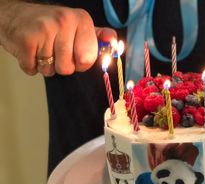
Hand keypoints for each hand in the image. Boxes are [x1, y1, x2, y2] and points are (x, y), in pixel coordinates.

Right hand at [0, 1, 115, 75]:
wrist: (13, 15)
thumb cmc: (49, 25)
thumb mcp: (77, 26)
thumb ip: (98, 37)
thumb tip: (115, 44)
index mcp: (81, 19)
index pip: (89, 59)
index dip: (81, 63)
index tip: (75, 54)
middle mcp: (64, 21)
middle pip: (69, 68)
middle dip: (63, 66)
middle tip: (55, 51)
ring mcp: (44, 30)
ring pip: (51, 71)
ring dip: (46, 66)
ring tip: (42, 49)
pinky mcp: (26, 40)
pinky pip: (34, 70)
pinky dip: (31, 66)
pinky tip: (31, 51)